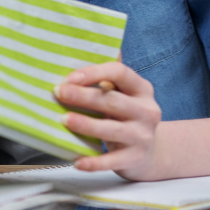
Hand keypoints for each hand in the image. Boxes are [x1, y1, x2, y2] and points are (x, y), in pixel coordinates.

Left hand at [54, 61, 161, 179]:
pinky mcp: (135, 159)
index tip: (69, 77)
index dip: (94, 73)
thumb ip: (109, 75)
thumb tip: (81, 47)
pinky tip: (77, 161)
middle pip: (112, 101)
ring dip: (86, 125)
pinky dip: (94, 162)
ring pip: (111, 130)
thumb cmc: (127, 115)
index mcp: (142, 89)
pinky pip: (111, 161)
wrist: (151, 152)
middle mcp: (147, 111)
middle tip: (58, 92)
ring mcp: (142, 136)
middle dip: (83, 96)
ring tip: (64, 120)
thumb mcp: (124, 93)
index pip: (120, 73)